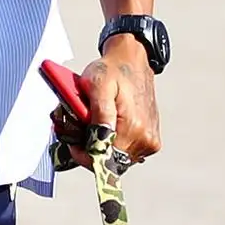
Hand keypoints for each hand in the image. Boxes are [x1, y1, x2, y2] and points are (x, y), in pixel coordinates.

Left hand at [74, 35, 160, 166]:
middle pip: (110, 162)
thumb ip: (99, 114)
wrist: (132, 62)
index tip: (74, 142)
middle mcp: (145, 139)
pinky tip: (110, 126)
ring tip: (96, 123)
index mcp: (134, 128)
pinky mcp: (151, 142)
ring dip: (102, 146)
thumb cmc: (112, 71)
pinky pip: (126, 153)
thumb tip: (98, 142)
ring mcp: (150, 142)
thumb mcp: (98, 85)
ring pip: (117, 159)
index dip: (83, 155)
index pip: (103, 160)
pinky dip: (114, 143)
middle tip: (82, 127)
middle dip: (92, 149)